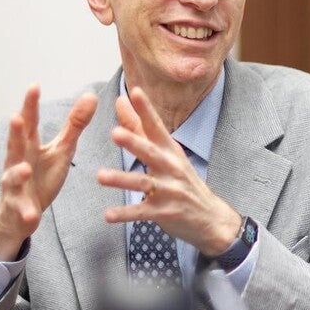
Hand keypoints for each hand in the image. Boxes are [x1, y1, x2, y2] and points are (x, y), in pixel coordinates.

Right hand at [0, 85, 97, 260]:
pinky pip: (23, 209)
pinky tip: (33, 215)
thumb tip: (91, 95)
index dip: (30, 104)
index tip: (34, 85)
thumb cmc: (41, 175)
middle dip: (15, 131)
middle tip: (16, 116)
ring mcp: (15, 185)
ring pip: (12, 177)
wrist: (21, 214)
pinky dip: (27, 211)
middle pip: (15, 144)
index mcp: (29, 145)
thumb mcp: (61, 149)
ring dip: (17, 173)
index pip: (29, 121)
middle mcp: (18, 161)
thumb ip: (74, 125)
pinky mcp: (19, 207)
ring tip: (25, 169)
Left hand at [96, 86, 241, 254]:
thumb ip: (138, 127)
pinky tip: (108, 215)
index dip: (146, 110)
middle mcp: (171, 168)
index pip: (156, 127)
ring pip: (143, 183)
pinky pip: (142, 212)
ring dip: (122, 180)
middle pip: (151, 153)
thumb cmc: (182, 180)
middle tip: (115, 133)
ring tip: (100, 176)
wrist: (209, 217)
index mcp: (170, 151)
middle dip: (134, 143)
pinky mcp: (164, 212)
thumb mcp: (165, 153)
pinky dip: (125, 213)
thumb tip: (121, 100)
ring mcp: (169, 191)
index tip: (135, 92)